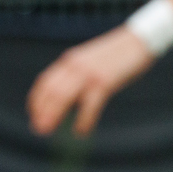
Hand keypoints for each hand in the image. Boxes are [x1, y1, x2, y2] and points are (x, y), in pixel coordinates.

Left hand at [27, 26, 154, 136]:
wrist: (139, 40)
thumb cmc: (116, 54)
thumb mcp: (90, 60)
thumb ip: (78, 74)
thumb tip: (69, 98)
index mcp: (70, 60)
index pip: (44, 81)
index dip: (36, 100)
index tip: (33, 114)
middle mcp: (74, 65)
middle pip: (51, 92)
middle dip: (41, 112)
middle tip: (38, 129)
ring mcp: (88, 73)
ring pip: (63, 97)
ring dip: (53, 116)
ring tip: (48, 131)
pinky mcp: (104, 81)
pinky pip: (89, 105)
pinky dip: (83, 120)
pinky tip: (80, 131)